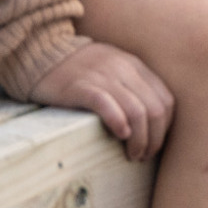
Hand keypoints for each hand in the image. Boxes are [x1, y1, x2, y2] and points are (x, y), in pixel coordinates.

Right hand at [29, 42, 175, 161]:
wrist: (41, 52)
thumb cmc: (79, 70)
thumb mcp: (114, 69)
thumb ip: (133, 86)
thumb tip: (150, 123)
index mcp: (135, 66)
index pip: (166, 101)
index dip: (165, 128)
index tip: (155, 143)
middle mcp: (124, 70)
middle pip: (155, 110)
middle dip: (154, 139)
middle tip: (144, 156)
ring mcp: (103, 77)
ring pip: (136, 111)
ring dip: (139, 139)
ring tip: (132, 155)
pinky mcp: (81, 87)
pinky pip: (107, 105)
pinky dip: (118, 122)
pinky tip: (120, 135)